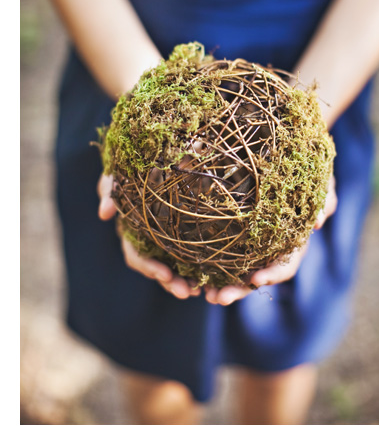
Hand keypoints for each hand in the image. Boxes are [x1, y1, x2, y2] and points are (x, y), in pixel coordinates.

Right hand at [97, 173, 200, 298]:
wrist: (167, 152)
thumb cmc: (138, 163)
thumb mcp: (121, 172)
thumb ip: (110, 187)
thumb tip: (104, 213)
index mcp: (132, 228)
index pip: (136, 255)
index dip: (149, 267)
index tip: (166, 274)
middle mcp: (147, 238)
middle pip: (156, 268)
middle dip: (170, 282)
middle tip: (186, 292)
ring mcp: (165, 238)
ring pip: (173, 267)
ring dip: (184, 282)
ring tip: (198, 291)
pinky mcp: (183, 234)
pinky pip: (189, 256)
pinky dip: (197, 269)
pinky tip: (210, 278)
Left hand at [204, 175, 337, 305]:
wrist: (279, 151)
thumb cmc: (305, 167)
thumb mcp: (320, 178)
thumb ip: (324, 196)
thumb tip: (320, 223)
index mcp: (294, 239)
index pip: (287, 264)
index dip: (274, 274)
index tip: (255, 279)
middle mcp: (273, 247)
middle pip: (257, 276)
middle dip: (239, 290)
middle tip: (219, 298)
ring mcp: (253, 242)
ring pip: (237, 271)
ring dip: (222, 286)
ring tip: (205, 295)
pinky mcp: (234, 233)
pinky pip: (221, 254)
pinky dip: (209, 267)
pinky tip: (192, 274)